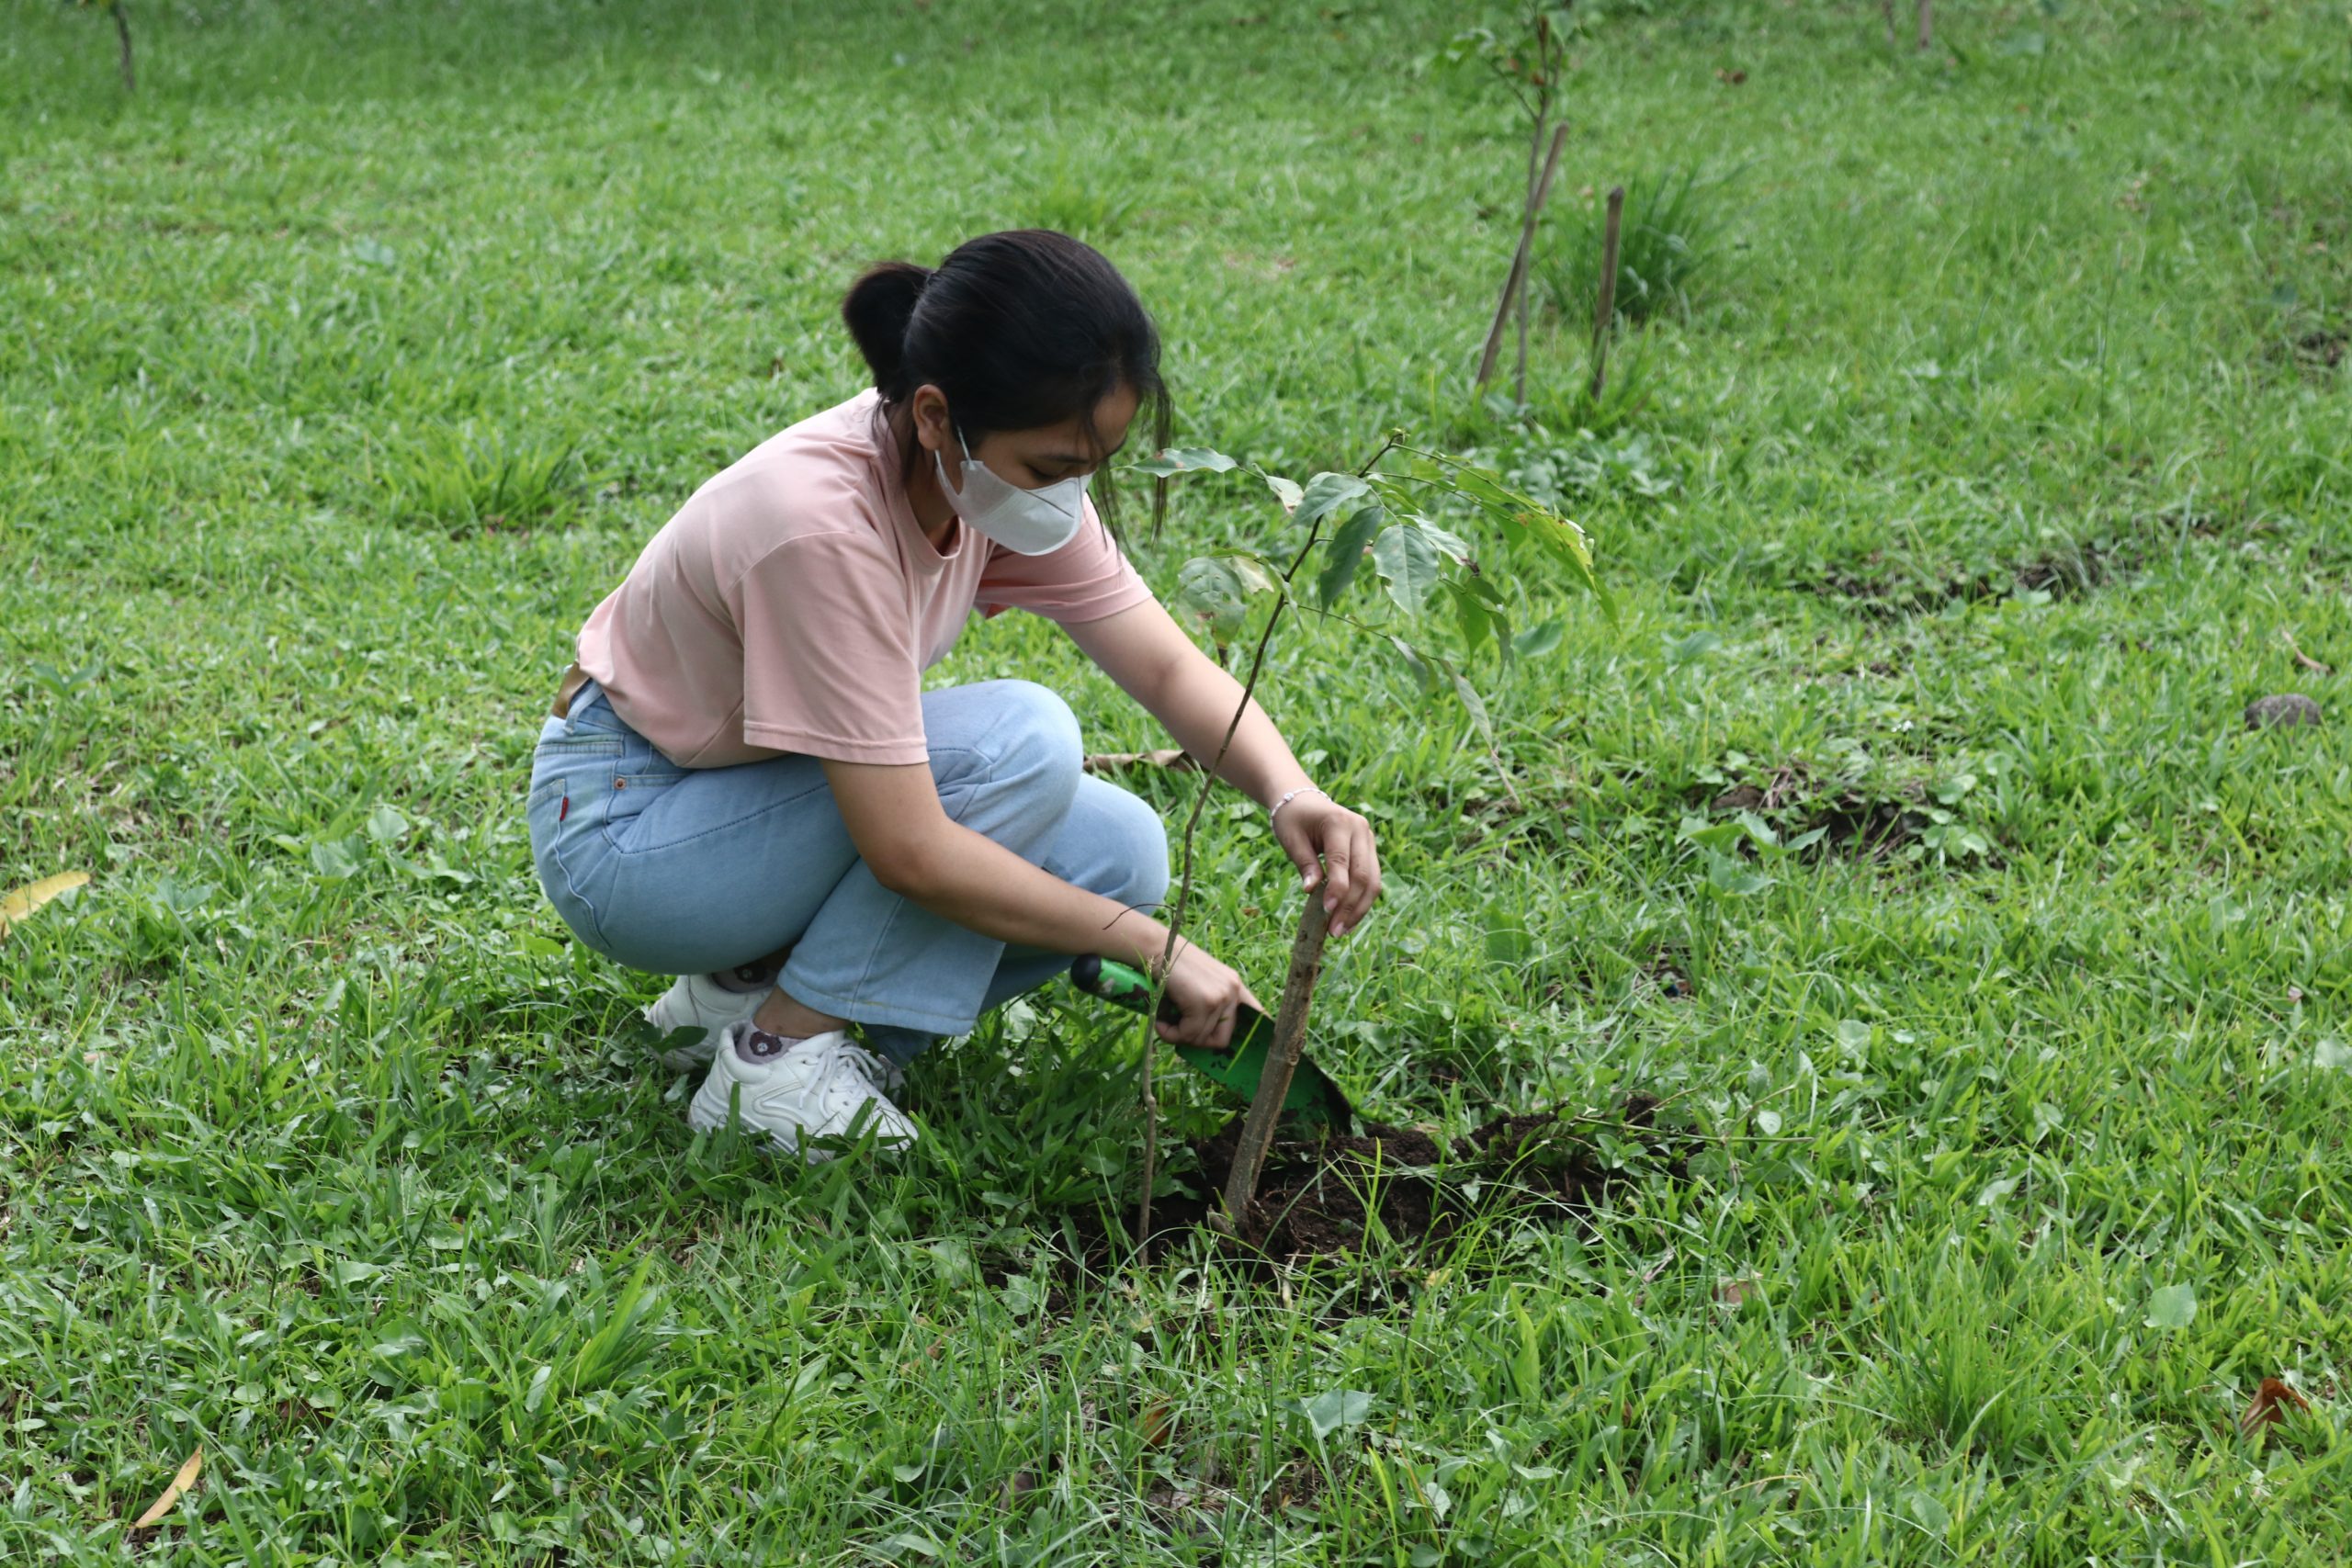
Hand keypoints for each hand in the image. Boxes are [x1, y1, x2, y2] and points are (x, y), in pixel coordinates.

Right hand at [1155, 942, 1266, 1049]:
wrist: (1158, 948)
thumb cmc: (1174, 967)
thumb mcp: (1202, 983)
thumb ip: (1212, 1004)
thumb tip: (1209, 1040)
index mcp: (1236, 986)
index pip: (1258, 1016)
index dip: (1251, 1037)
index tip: (1241, 1051)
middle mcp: (1233, 990)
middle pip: (1223, 1039)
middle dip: (1198, 1041)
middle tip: (1180, 1033)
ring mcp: (1221, 996)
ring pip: (1201, 1038)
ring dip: (1180, 1037)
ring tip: (1165, 1023)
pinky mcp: (1205, 1003)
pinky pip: (1189, 1034)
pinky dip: (1171, 1034)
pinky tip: (1161, 1023)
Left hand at [1271, 791, 1380, 937]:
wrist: (1304, 800)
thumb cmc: (1293, 819)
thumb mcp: (1291, 839)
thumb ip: (1304, 863)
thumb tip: (1311, 891)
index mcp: (1339, 822)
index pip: (1341, 861)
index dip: (1337, 889)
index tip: (1326, 911)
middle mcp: (1361, 829)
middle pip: (1363, 874)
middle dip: (1350, 906)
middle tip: (1333, 931)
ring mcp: (1369, 839)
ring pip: (1373, 881)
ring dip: (1359, 909)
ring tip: (1341, 931)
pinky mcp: (1370, 850)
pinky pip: (1371, 880)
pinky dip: (1361, 901)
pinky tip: (1348, 919)